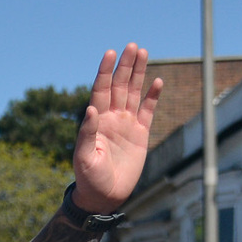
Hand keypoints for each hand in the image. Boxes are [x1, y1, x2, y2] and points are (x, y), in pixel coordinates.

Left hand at [72, 44, 161, 213]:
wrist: (104, 196)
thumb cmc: (89, 178)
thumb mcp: (84, 157)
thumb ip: (87, 133)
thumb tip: (91, 109)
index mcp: (96, 121)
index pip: (101, 90)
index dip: (105, 72)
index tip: (110, 53)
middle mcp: (111, 118)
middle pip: (119, 86)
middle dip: (124, 66)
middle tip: (131, 46)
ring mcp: (126, 124)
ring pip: (133, 93)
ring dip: (138, 74)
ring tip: (143, 52)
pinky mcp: (140, 134)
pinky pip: (148, 111)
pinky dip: (153, 97)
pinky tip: (157, 82)